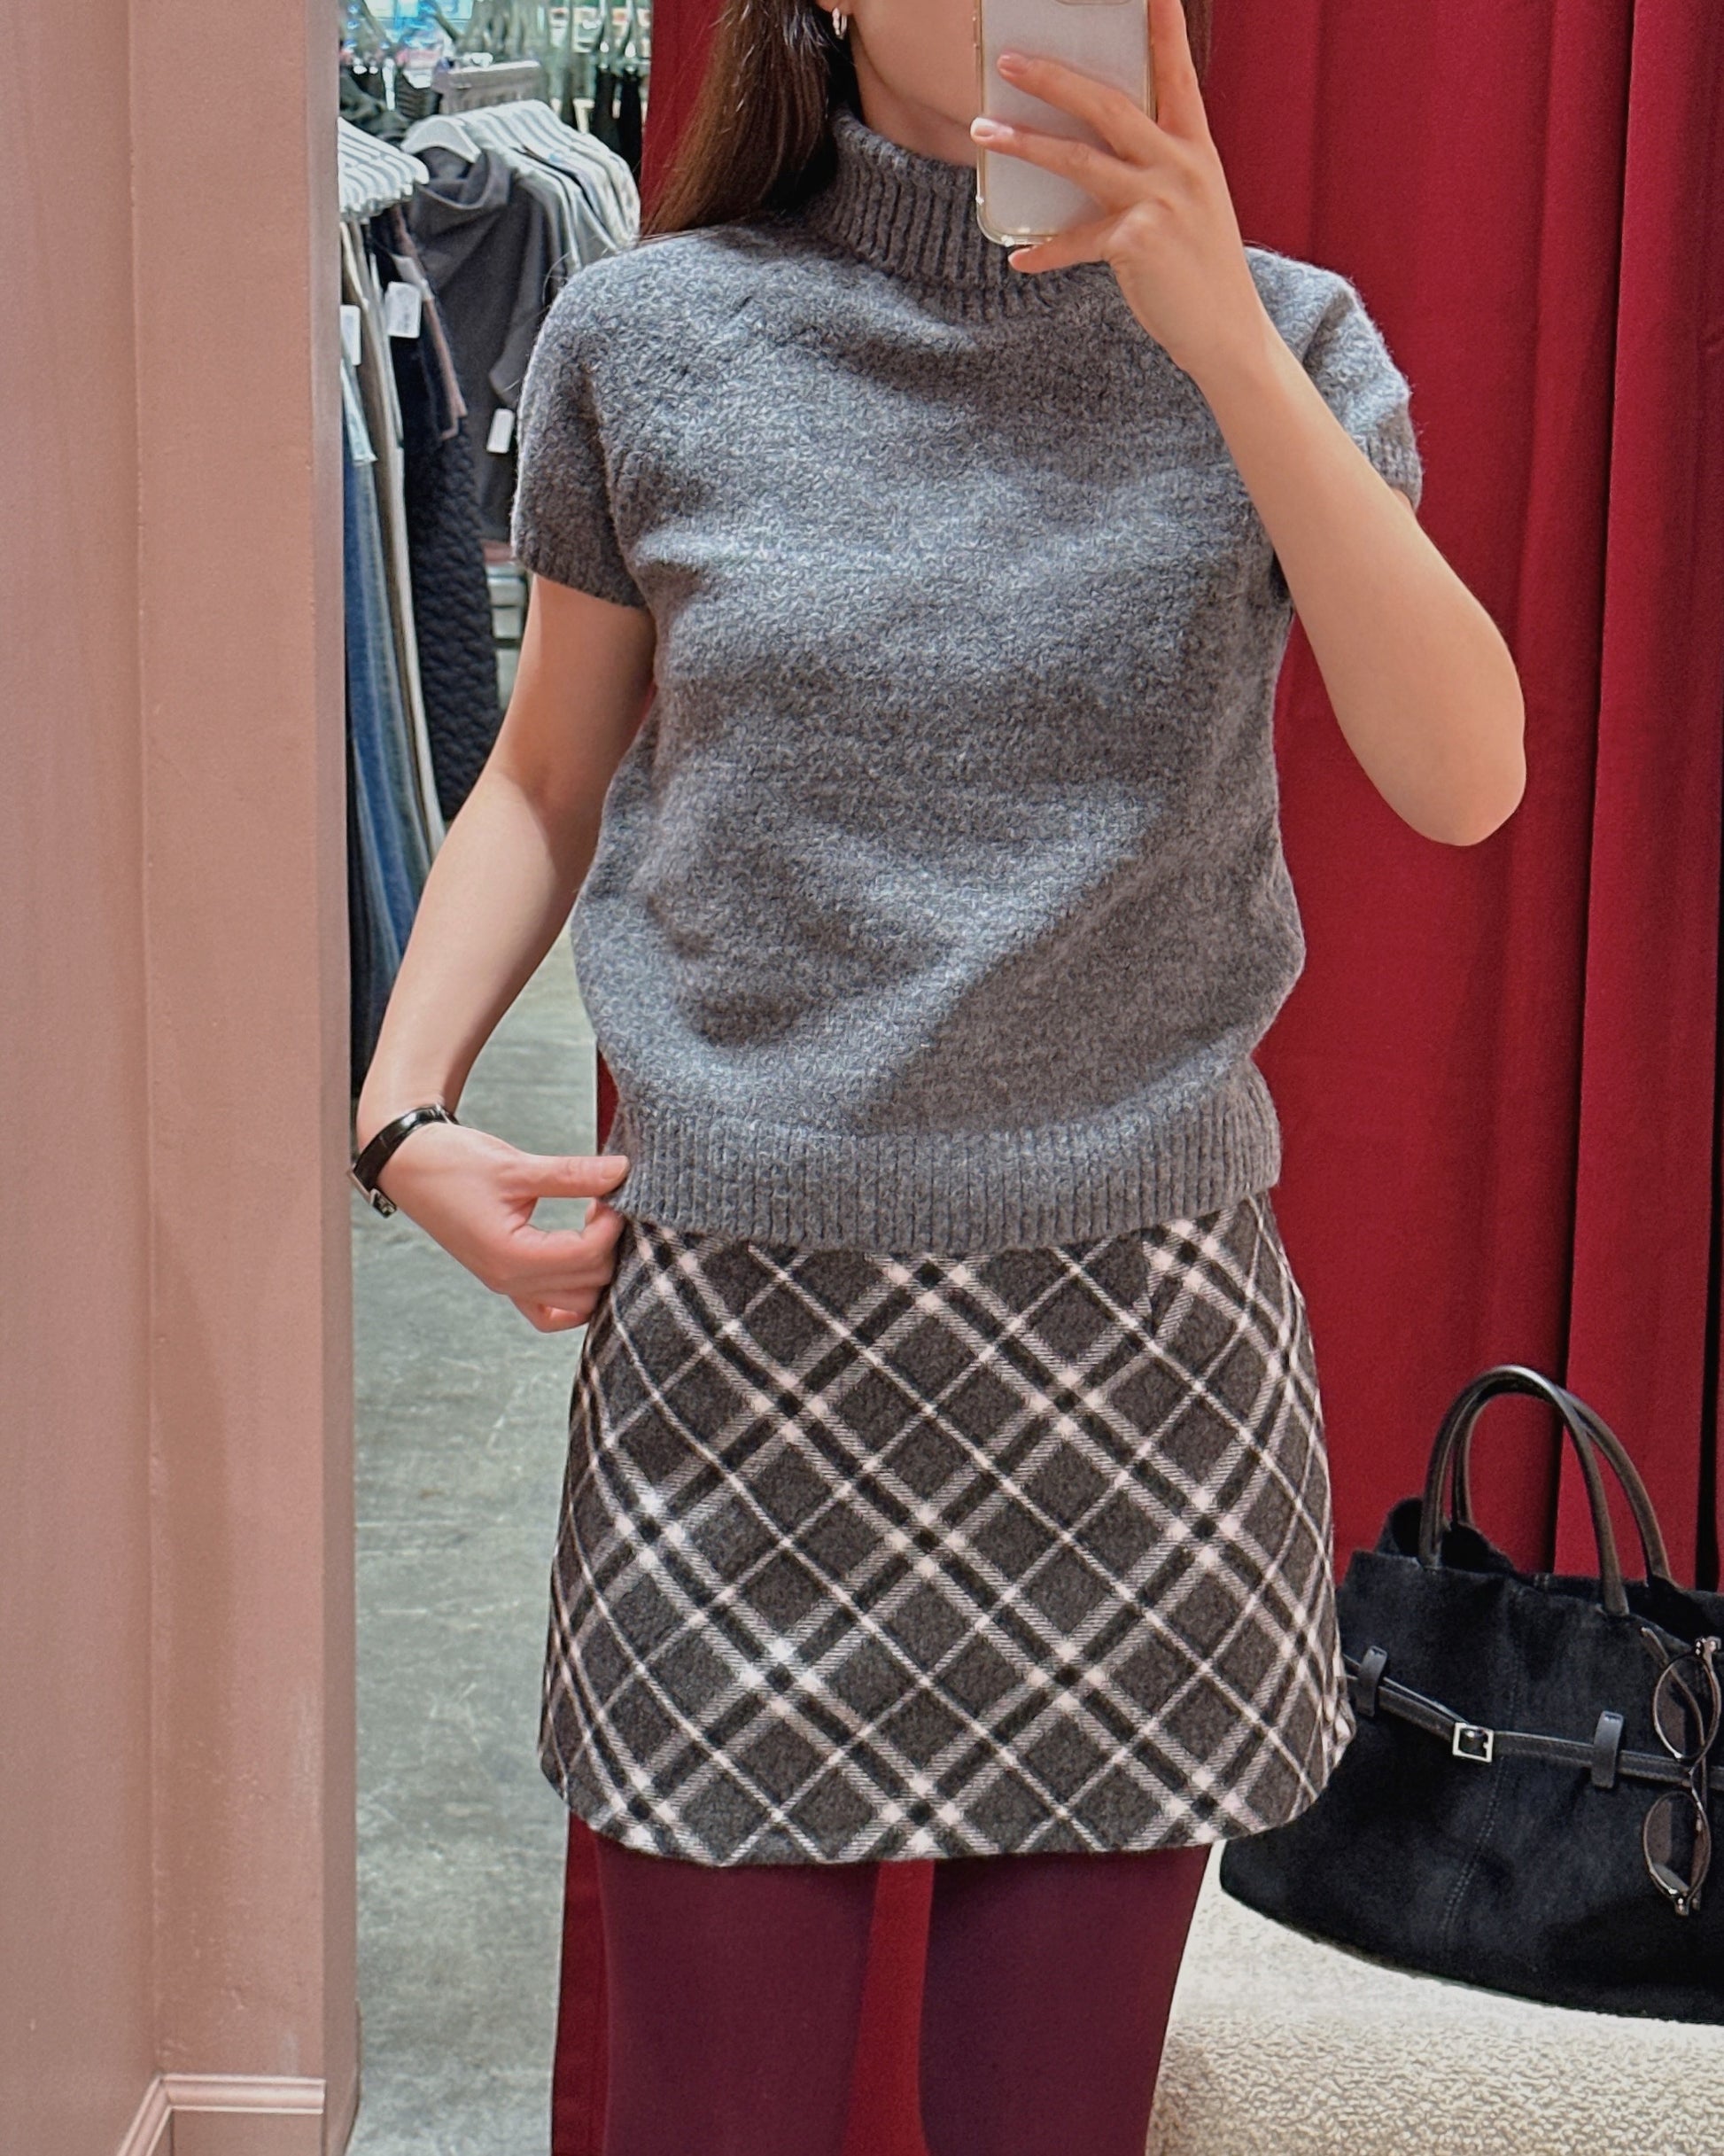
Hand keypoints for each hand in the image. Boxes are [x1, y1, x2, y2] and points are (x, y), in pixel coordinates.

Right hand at [367, 1116, 631, 1332]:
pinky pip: (551, 1311)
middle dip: (609, 1243)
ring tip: (590, 1223)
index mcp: (510, 1256)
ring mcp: (507, 1286)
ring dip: (596, 1268)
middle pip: (590, 1283)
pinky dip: (574, 1294)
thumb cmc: (453, 1163)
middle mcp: (509, 1281)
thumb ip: (573, 1173)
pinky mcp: (506, 1279)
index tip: (613, 1190)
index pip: (587, 1256)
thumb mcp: (517, 1165)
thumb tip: (622, 1171)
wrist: (410, 1164)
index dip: (611, 1224)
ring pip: (578, 1304)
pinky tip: (580, 1255)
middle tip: (603, 1200)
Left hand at [969, 0, 1271, 385]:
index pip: (1176, 72)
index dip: (1163, 26)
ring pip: (1079, 160)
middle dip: (1054, 79)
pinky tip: (1018, 258)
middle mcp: (1180, 165)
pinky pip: (1075, 240)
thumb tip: (1091, 150)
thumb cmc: (1198, 267)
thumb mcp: (1190, 203)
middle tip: (1009, 60)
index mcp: (1196, 147)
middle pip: (1108, 104)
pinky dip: (1045, 251)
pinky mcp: (1136, 244)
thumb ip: (1154, 168)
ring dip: (1025, 143)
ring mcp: (1160, 202)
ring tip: (983, 130)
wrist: (1226, 331)